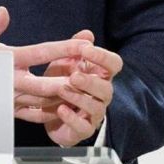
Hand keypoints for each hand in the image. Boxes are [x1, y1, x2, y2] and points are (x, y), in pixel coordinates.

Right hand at [0, 6, 92, 117]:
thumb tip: (4, 12)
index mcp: (6, 59)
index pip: (41, 52)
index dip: (65, 48)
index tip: (84, 45)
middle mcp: (10, 80)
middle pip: (46, 84)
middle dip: (71, 80)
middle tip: (92, 75)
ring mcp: (10, 98)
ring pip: (43, 101)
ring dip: (65, 96)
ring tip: (86, 89)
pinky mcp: (8, 110)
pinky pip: (33, 115)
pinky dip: (50, 112)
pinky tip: (65, 107)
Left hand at [17, 29, 123, 146]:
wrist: (49, 112)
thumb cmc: (62, 83)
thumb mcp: (65, 63)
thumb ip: (75, 48)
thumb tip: (87, 33)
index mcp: (100, 75)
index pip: (113, 64)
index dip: (102, 57)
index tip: (86, 49)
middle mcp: (102, 95)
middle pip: (107, 88)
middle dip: (90, 81)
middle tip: (74, 76)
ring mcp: (95, 114)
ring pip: (95, 107)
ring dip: (78, 98)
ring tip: (62, 90)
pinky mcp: (83, 130)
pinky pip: (83, 126)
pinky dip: (71, 118)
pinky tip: (60, 109)